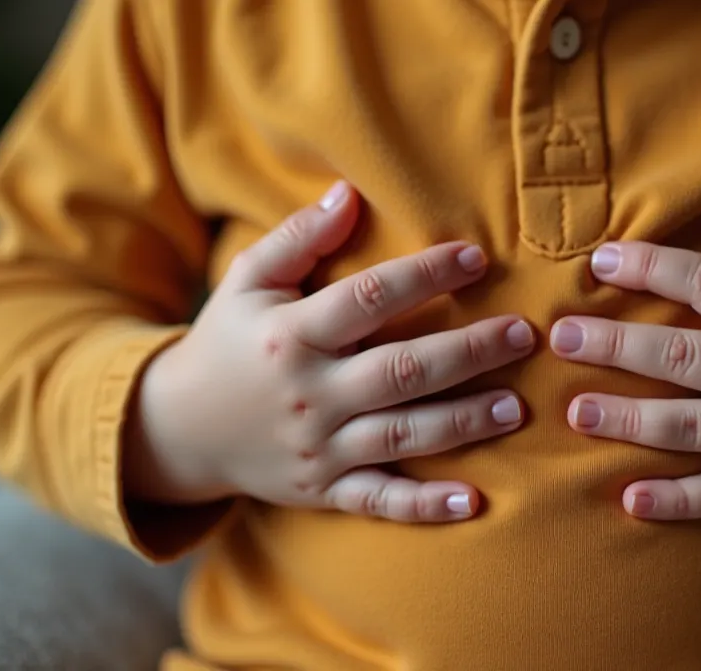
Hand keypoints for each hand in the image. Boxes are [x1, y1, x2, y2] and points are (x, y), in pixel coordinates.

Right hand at [125, 181, 535, 521]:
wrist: (177, 430)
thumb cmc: (228, 342)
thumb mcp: (247, 282)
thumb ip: (297, 238)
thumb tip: (348, 193)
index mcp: (292, 333)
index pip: (370, 298)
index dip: (426, 275)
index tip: (476, 257)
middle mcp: (308, 391)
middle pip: (401, 370)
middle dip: (468, 351)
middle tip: (523, 335)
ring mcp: (318, 446)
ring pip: (402, 434)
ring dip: (463, 422)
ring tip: (516, 407)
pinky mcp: (323, 489)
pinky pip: (378, 500)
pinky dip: (422, 507)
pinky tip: (470, 502)